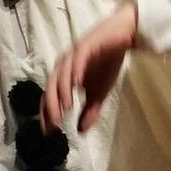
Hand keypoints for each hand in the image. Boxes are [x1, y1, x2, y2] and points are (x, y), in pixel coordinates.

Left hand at [45, 0, 138, 133]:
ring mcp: (73, 55)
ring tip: (67, 108)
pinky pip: (77, 59)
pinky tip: (77, 83)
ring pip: (62, 74)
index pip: (50, 96)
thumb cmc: (107, 63)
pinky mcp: (85, 45)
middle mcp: (64, 65)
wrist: (122, 38)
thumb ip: (90, 111)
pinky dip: (76, 70)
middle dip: (52, 106)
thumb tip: (80, 132)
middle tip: (56, 124)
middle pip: (51, 86)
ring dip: (62, 91)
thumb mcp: (100, 93)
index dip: (48, 113)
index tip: (49, 132)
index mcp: (64, 76)